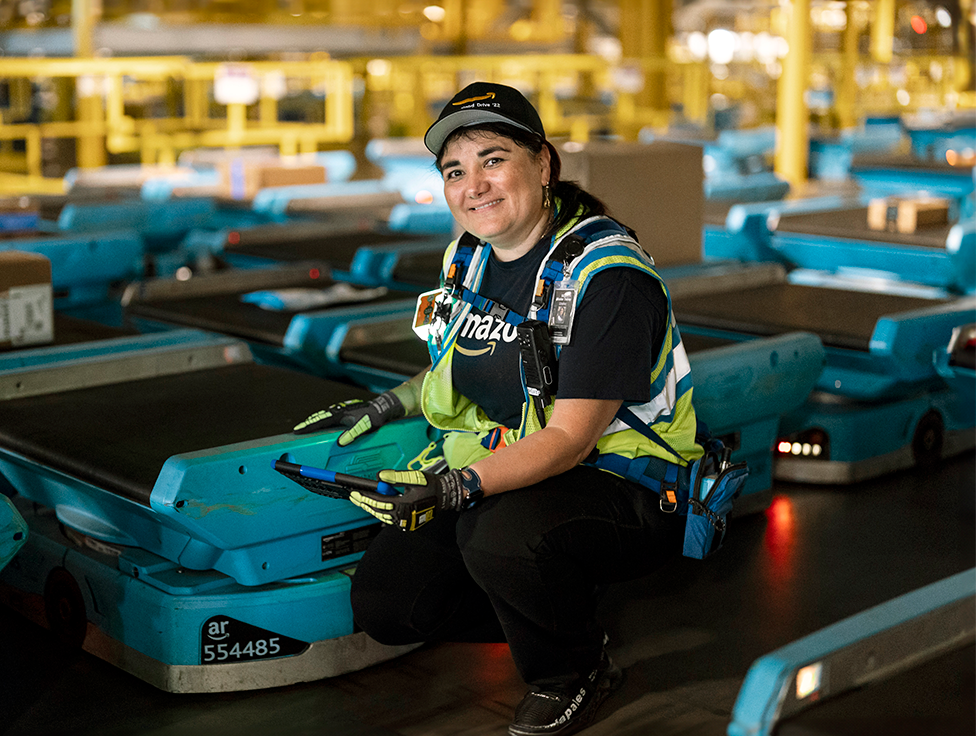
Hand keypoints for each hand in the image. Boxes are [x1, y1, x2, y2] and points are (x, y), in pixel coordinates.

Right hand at [293, 392, 403, 444]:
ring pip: (324, 414)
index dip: (308, 426)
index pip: (320, 421)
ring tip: (307, 426)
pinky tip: (323, 422)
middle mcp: (339, 410)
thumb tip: (340, 442)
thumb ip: (352, 434)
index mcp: (340, 414)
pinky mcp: (345, 410)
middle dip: (308, 423)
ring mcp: (342, 409)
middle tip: (298, 429)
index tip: (298, 430)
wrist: (383, 406)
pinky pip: (330, 414)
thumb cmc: (374, 417)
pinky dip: (323, 418)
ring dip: (315, 420)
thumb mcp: (364, 427)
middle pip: (319, 417)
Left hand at [349, 468, 479, 530]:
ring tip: (361, 502)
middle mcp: (403, 515)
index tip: (355, 493)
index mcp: (404, 504)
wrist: (446, 496)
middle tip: (353, 497)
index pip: (379, 502)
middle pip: (378, 511)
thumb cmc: (432, 486)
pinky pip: (389, 519)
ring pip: (382, 516)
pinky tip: (375, 507)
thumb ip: (396, 477)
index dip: (365, 497)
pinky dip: (381, 513)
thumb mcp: (414, 477)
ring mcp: (405, 521)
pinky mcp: (407, 522)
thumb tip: (380, 477)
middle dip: (364, 504)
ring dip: (371, 509)